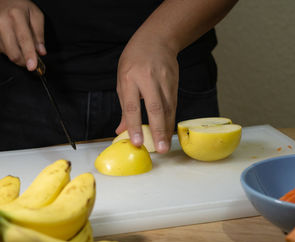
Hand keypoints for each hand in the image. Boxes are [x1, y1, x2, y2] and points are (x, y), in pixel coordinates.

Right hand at [0, 0, 45, 70]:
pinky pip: (3, 52)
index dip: (29, 55)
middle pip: (14, 53)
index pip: (24, 39)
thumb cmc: (18, 6)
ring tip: (21, 44)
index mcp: (15, 15)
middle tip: (32, 60)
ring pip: (9, 55)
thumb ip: (39, 33)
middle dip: (24, 61)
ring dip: (18, 55)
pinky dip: (11, 50)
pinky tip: (11, 40)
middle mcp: (1, 24)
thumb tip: (41, 51)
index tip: (33, 66)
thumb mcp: (35, 14)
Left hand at [116, 38, 178, 153]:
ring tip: (165, 146)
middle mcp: (148, 79)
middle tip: (160, 149)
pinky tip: (168, 132)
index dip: (134, 125)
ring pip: (168, 109)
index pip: (132, 106)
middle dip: (158, 131)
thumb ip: (124, 107)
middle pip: (155, 108)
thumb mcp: (122, 79)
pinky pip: (173, 105)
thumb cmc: (134, 60)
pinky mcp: (174, 83)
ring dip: (166, 129)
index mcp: (130, 78)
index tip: (137, 142)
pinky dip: (170, 120)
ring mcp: (164, 81)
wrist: (157, 39)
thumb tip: (121, 130)